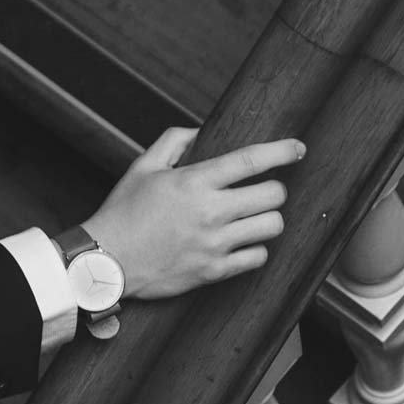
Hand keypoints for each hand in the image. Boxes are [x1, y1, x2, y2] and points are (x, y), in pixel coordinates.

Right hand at [81, 128, 304, 300]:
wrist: (106, 261)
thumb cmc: (123, 213)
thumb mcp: (142, 167)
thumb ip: (172, 142)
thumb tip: (199, 132)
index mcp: (194, 182)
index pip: (251, 160)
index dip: (282, 151)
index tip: (298, 149)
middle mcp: (210, 212)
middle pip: (273, 195)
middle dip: (275, 189)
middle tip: (264, 191)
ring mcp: (214, 244)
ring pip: (272, 227)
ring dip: (268, 219)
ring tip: (254, 217)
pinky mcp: (213, 271)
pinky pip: (257, 258)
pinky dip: (255, 250)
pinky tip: (242, 243)